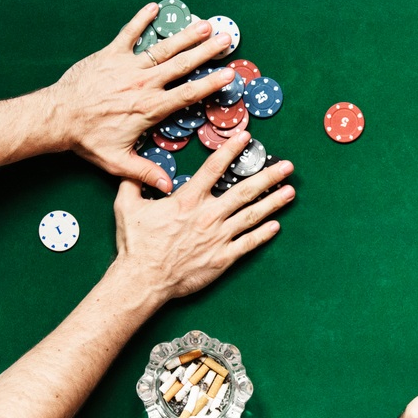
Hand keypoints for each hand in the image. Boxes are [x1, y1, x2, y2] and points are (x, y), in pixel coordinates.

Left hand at [43, 4, 237, 192]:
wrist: (58, 118)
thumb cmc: (87, 140)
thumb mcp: (118, 162)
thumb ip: (145, 173)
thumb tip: (168, 189)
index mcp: (150, 108)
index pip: (188, 94)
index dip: (211, 84)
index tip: (229, 75)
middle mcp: (143, 84)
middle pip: (182, 65)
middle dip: (206, 51)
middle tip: (225, 39)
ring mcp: (127, 66)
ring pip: (162, 48)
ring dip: (184, 35)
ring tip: (204, 24)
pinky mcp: (109, 55)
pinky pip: (128, 33)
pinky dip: (141, 20)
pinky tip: (154, 6)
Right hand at [109, 134, 292, 300]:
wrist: (143, 279)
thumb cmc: (136, 244)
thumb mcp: (127, 206)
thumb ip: (133, 183)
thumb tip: (131, 166)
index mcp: (187, 200)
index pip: (214, 168)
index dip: (231, 150)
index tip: (247, 138)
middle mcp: (208, 215)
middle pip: (244, 191)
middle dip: (268, 176)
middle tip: (287, 166)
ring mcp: (218, 237)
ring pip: (252, 215)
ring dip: (273, 202)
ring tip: (290, 192)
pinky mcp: (222, 258)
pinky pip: (247, 244)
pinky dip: (263, 235)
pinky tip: (276, 226)